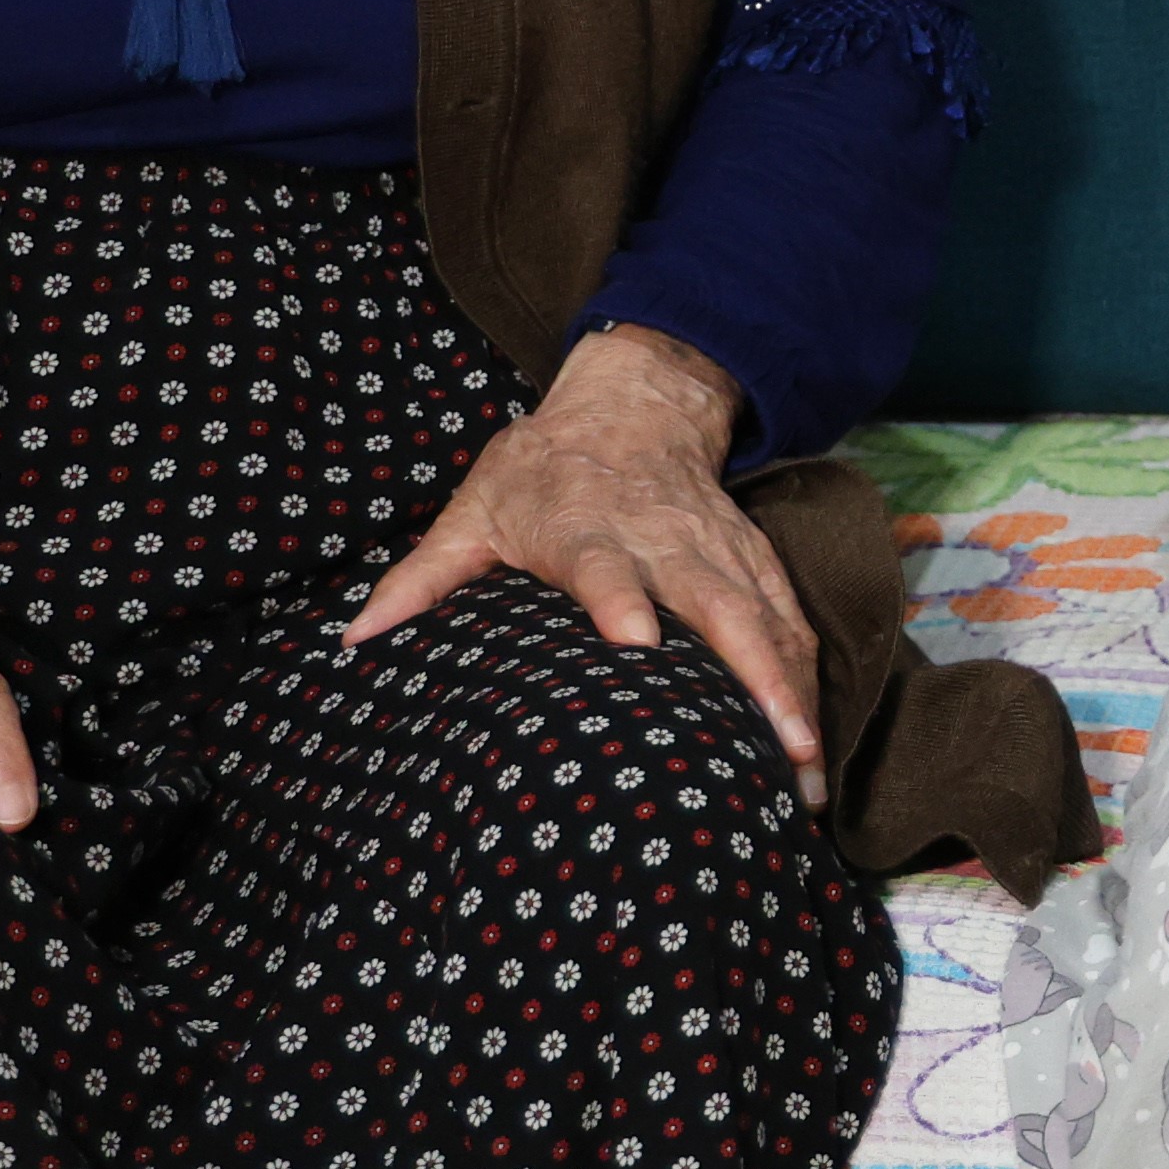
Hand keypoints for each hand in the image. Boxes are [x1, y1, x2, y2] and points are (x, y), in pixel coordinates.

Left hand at [348, 325, 825, 808]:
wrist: (634, 400)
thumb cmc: (540, 467)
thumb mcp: (473, 506)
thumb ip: (422, 575)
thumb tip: (355, 636)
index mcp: (583, 524)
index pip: (602, 564)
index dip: (619, 599)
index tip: (637, 645)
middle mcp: (662, 537)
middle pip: (716, 602)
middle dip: (753, 675)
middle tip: (779, 750)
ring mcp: (716, 548)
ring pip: (767, 618)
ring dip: (792, 691)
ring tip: (807, 768)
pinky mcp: (751, 558)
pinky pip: (788, 616)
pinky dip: (806, 674)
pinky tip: (813, 735)